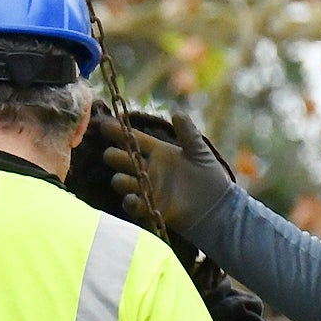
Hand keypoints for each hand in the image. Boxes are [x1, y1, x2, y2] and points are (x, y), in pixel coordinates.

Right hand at [94, 108, 238, 234]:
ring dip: (120, 180)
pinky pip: (132, 204)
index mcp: (158, 152)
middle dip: (114, 156)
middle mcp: (148, 168)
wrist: (215, 205)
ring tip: (123, 179)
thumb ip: (188, 133)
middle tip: (112, 154)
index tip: (105, 125)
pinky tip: (132, 198)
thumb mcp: (199, 151)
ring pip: (122, 181)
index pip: (134, 139)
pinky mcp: (150, 207)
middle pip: (121, 159)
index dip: (119, 131)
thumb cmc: (209, 176)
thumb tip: (177, 113)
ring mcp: (147, 188)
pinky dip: (130, 201)